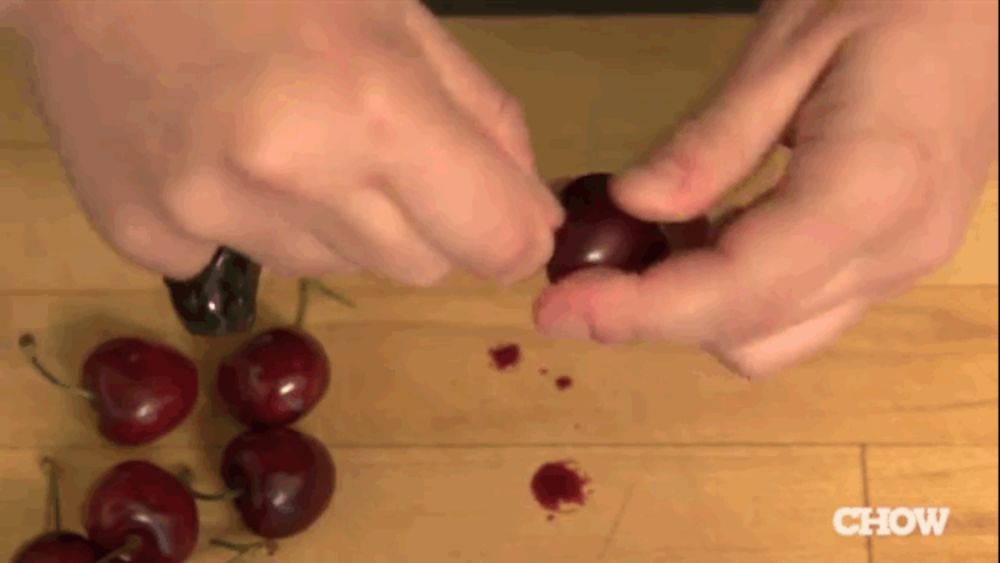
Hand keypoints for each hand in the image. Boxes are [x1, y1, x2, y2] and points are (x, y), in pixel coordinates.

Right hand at [15, 1, 560, 284]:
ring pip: (333, 267)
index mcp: (376, 107)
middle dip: (422, 221)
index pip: (493, 239)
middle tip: (373, 145)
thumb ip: (481, 119)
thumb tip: (530, 220)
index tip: (506, 222)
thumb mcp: (397, 13)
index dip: (513, 236)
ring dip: (333, 219)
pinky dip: (245, 222)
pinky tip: (213, 151)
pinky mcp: (145, 234)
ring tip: (282, 133)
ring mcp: (208, 212)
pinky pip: (240, 261)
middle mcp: (294, 175)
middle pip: (418, 267)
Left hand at [535, 0, 997, 376]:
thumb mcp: (790, 43)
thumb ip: (711, 141)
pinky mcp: (895, 258)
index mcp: (871, 191)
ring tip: (647, 247)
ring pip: (775, 340)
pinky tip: (705, 238)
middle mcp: (895, 252)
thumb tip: (633, 208)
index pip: (737, 289)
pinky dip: (737, 296)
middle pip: (750, 333)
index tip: (557, 308)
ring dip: (697, 312)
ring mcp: (902, 264)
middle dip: (656, 316)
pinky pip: (801, 311)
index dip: (639, 311)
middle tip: (585, 271)